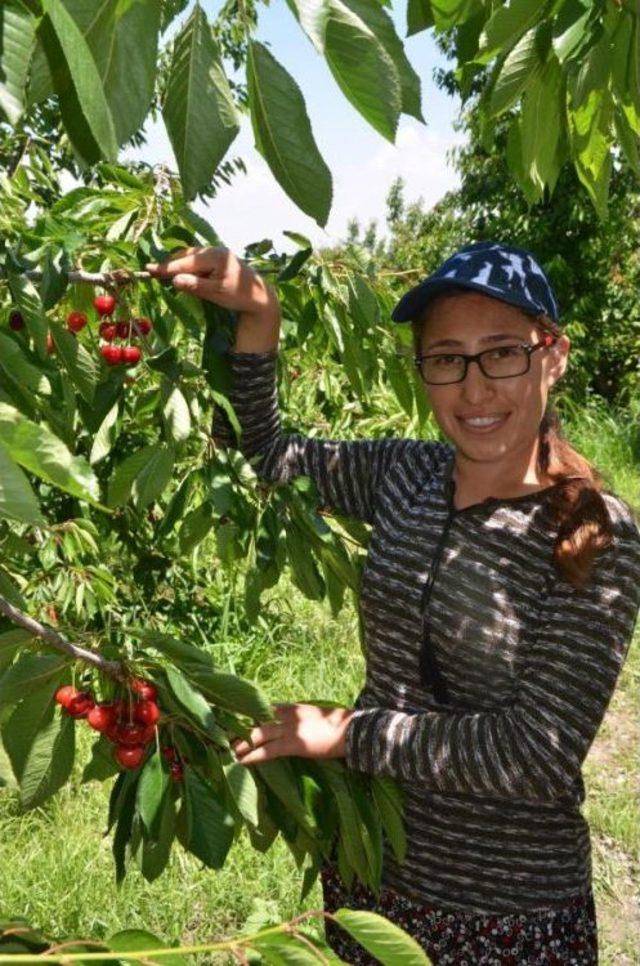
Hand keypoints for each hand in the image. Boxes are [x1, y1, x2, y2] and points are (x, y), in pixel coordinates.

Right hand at [145, 246, 278, 318]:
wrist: (260, 297)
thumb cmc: (239, 296)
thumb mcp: (217, 293)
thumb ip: (195, 286)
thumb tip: (175, 280)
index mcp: (215, 257)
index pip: (185, 262)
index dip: (166, 267)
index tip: (148, 269)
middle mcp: (216, 250)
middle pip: (186, 256)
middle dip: (170, 264)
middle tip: (153, 272)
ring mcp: (218, 253)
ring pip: (192, 257)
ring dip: (179, 265)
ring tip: (165, 275)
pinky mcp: (219, 259)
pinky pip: (199, 260)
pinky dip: (189, 266)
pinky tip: (184, 275)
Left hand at [231, 702, 353, 764]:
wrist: (350, 730)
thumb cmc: (332, 725)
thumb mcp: (309, 715)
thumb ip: (292, 717)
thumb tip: (278, 724)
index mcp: (288, 707)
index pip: (259, 708)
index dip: (243, 715)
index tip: (228, 720)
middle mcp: (285, 714)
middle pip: (254, 719)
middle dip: (237, 728)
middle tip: (222, 736)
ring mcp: (289, 729)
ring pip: (257, 734)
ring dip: (240, 744)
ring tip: (227, 752)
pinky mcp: (294, 744)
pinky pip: (268, 751)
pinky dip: (253, 756)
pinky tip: (242, 762)